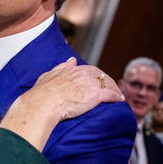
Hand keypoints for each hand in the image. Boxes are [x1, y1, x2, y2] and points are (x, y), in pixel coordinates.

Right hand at [0, 57, 123, 150]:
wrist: (44, 103)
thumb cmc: (42, 93)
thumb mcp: (49, 75)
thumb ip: (61, 67)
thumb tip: (71, 60)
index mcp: (72, 70)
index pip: (89, 70)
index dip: (95, 75)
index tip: (98, 80)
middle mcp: (83, 75)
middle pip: (101, 75)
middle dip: (107, 80)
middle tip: (111, 87)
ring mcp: (90, 84)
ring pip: (108, 83)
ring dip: (114, 88)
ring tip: (117, 94)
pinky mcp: (95, 95)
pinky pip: (110, 94)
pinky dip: (117, 96)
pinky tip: (120, 100)